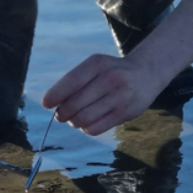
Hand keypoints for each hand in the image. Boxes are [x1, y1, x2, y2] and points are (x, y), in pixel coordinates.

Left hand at [41, 54, 161, 135]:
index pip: (71, 81)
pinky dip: (86, 128)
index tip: (46, 104)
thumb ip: (75, 81)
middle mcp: (110, 78)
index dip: (55, 95)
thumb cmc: (111, 72)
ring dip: (74, 122)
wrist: (145, 74)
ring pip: (83, 119)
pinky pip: (95, 129)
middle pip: (74, 104)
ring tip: (75, 119)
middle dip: (62, 113)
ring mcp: (119, 97)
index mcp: (98, 63)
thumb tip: (52, 104)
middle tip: (61, 114)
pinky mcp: (125, 113)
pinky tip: (88, 122)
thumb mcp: (95, 66)